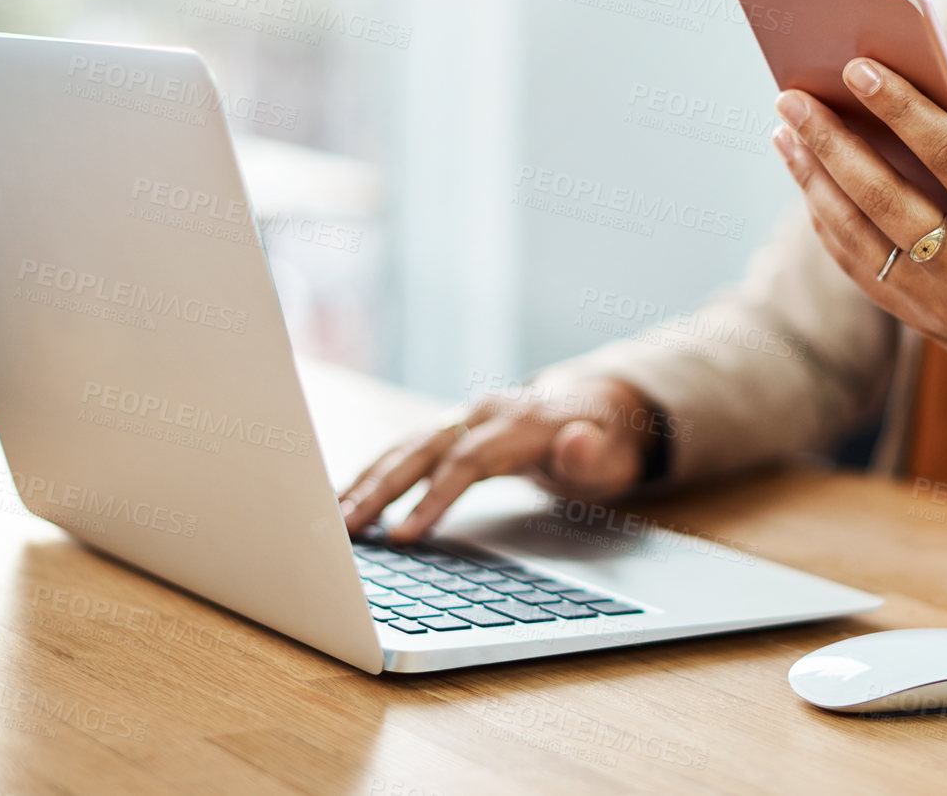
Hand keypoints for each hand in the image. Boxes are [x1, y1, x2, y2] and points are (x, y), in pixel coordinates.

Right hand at [338, 375, 658, 541]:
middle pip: (423, 450)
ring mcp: (464, 419)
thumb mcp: (615, 456)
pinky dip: (372, 472)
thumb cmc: (606, 444)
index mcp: (520, 422)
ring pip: (405, 447)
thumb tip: (577, 441)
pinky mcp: (451, 431)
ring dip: (366, 482)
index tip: (403, 536)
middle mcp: (484, 414)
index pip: (468, 462)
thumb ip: (593, 455)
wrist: (600, 409)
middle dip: (381, 489)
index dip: (433, 498)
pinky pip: (405, 450)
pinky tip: (342, 498)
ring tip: (331, 521)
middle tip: (344, 529)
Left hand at [771, 58, 946, 467]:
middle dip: (829, 142)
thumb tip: (935, 105)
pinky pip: (858, 268)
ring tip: (784, 133)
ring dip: (812, 181)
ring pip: (855, 238)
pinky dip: (827, 222)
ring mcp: (941, 307)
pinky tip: (811, 183)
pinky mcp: (920, 325)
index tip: (856, 67)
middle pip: (883, 199)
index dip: (901, 108)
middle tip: (789, 96)